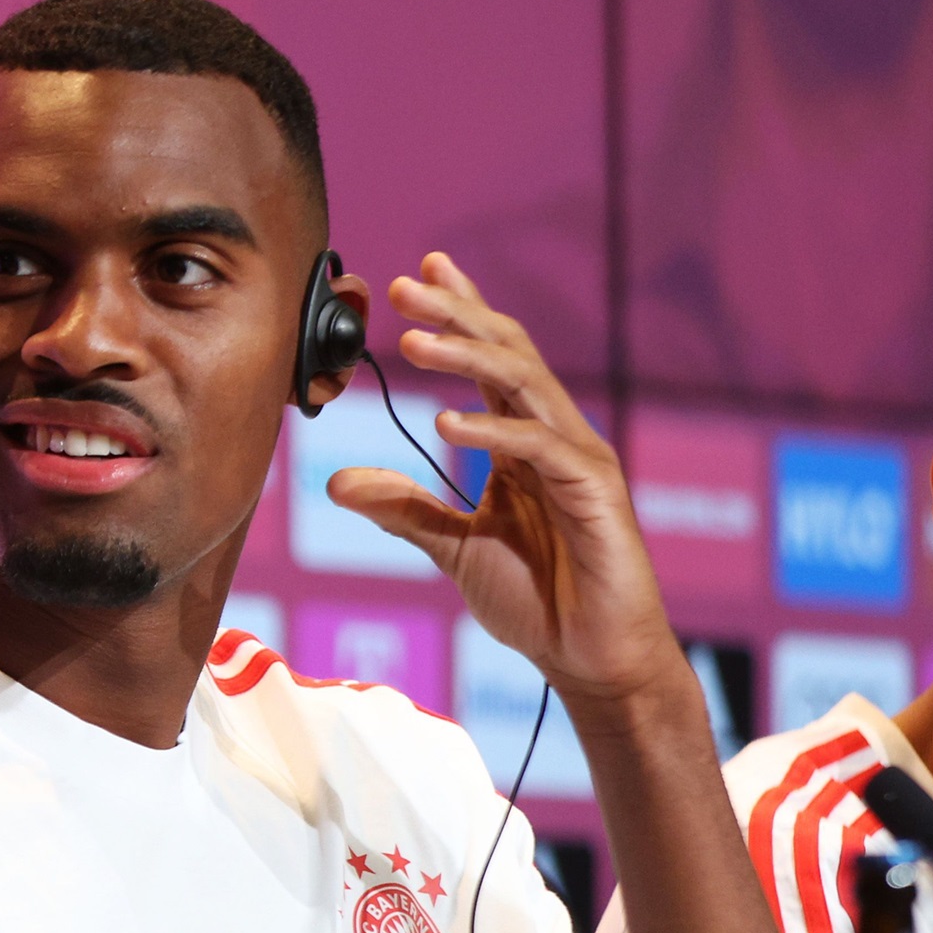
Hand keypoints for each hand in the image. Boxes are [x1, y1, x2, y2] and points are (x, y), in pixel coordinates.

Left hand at [325, 253, 673, 707]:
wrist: (593, 660)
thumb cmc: (539, 601)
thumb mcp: (454, 548)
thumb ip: (405, 508)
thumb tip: (337, 481)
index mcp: (524, 441)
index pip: (492, 358)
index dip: (460, 311)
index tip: (417, 272)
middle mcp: (555, 436)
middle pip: (508, 352)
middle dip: (457, 313)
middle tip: (402, 286)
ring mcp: (579, 458)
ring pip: (526, 382)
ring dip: (469, 355)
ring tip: (414, 339)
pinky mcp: (596, 491)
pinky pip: (541, 445)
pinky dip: (493, 429)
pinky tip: (447, 422)